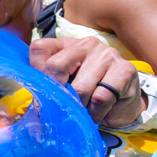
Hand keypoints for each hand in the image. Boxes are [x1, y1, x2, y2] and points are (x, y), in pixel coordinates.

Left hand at [29, 37, 143, 127]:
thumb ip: (47, 84)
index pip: (39, 48)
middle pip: (56, 66)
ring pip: (80, 88)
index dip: (36, 72)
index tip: (43, 90)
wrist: (123, 103)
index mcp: (65, 44)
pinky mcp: (125, 70)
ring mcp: (106, 54)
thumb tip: (31, 98)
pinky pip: (100, 98)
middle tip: (64, 106)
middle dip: (57, 93)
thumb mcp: (64, 85)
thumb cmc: (88, 93)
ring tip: (85, 109)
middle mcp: (85, 44)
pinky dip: (96, 112)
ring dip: (80, 108)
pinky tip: (99, 111)